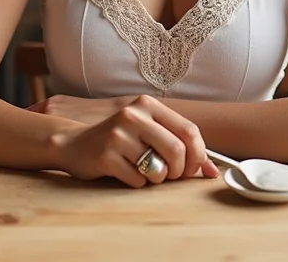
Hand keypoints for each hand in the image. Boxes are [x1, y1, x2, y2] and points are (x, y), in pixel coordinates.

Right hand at [49, 94, 219, 187]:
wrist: (74, 144)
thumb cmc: (120, 142)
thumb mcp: (149, 133)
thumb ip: (180, 145)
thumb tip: (214, 171)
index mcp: (149, 104)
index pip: (189, 130)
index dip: (198, 156)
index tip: (193, 170)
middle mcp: (134, 114)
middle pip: (177, 151)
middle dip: (179, 172)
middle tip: (169, 176)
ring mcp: (119, 133)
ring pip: (159, 169)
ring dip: (157, 179)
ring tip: (144, 171)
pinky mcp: (107, 155)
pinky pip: (138, 180)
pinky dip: (137, 183)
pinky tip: (124, 172)